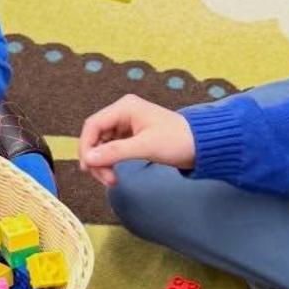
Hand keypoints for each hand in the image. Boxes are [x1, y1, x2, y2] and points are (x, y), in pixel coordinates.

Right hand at [77, 94, 195, 186]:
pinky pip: (112, 150)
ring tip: (112, 180)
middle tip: (105, 179)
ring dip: (102, 163)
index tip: (87, 168)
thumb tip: (88, 159)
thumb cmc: (178, 140)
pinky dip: (110, 162)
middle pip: (95, 136)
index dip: (86, 147)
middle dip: (96, 159)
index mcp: (125, 107)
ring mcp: (126, 125)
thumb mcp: (145, 146)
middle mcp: (123, 113)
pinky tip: (115, 174)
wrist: (202, 146)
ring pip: (102, 145)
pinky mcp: (131, 137)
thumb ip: (115, 152)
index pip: (93, 125)